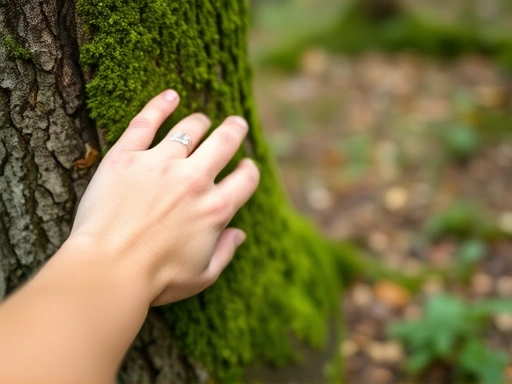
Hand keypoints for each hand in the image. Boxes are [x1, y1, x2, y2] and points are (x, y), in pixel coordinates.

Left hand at [69, 90, 259, 305]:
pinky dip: (161, 104)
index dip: (250, 170)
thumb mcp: (202, 275)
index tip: (246, 167)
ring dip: (202, 121)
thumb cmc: (155, 279)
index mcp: (215, 210)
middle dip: (235, 130)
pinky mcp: (127, 156)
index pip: (246, 178)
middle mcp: (194, 180)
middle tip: (236, 124)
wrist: (107, 270)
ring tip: (203, 119)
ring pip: (190, 129)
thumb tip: (240, 234)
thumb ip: (226, 252)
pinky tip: (171, 96)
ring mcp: (160, 164)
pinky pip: (147, 121)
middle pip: (225, 142)